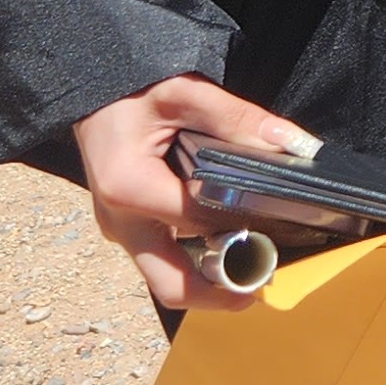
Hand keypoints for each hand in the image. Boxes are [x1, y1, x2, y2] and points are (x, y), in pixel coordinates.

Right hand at [69, 74, 314, 310]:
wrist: (93, 93)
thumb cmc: (132, 91)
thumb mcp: (185, 92)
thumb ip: (238, 119)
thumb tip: (292, 145)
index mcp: (129, 187)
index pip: (198, 224)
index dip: (239, 231)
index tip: (278, 234)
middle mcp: (120, 221)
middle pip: (172, 284)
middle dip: (220, 294)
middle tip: (263, 286)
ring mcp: (121, 230)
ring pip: (166, 277)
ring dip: (209, 280)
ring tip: (255, 261)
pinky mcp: (126, 229)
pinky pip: (162, 260)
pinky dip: (194, 262)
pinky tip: (227, 245)